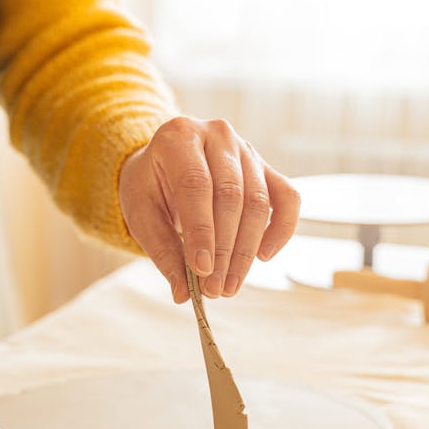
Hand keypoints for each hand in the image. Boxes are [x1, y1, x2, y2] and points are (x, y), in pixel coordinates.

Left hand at [119, 116, 299, 302]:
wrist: (162, 162)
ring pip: (257, 201)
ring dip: (246, 250)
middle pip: (230, 195)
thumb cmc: (149, 185)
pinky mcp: (266, 167)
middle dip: (224, 249)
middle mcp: (217, 135)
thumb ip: (162, 250)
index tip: (202, 270)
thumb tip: (184, 293)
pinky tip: (263, 257)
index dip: (201, 231)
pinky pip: (287, 198)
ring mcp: (246, 148)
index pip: (196, 184)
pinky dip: (281, 229)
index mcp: (178, 136)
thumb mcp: (141, 213)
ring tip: (230, 285)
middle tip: (214, 288)